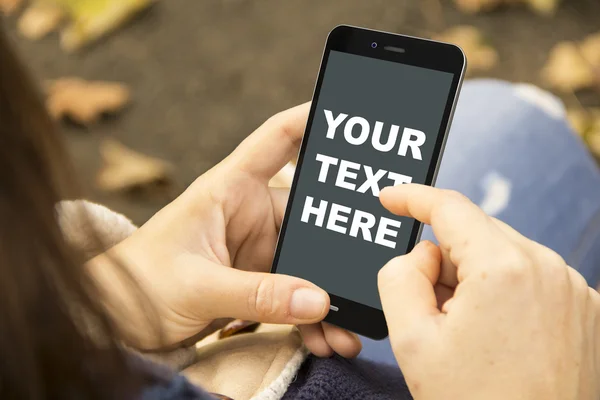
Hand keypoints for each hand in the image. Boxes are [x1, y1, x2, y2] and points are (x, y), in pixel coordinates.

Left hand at [91, 103, 360, 356]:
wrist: (114, 320)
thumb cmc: (138, 283)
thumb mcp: (196, 286)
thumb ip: (255, 294)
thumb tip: (317, 300)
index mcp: (229, 190)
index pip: (277, 140)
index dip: (312, 120)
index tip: (351, 116)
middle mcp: (249, 214)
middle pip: (310, 215)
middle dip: (340, 248)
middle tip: (368, 275)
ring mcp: (256, 250)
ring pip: (309, 262)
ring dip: (330, 295)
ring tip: (349, 330)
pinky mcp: (257, 281)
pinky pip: (296, 294)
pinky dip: (312, 316)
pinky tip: (325, 338)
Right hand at [377, 184, 599, 399]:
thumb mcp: (412, 340)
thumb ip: (400, 276)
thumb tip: (423, 254)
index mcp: (504, 268)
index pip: (450, 207)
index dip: (412, 198)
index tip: (390, 198)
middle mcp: (548, 268)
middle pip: (476, 234)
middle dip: (444, 258)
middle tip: (429, 309)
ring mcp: (573, 289)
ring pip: (503, 255)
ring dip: (474, 278)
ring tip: (466, 333)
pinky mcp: (586, 309)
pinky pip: (531, 278)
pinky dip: (504, 292)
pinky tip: (495, 336)